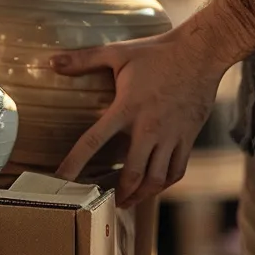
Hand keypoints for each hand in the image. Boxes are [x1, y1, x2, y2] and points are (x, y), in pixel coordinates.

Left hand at [50, 30, 231, 206]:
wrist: (202, 53)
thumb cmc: (158, 52)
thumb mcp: (118, 52)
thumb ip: (84, 59)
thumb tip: (51, 62)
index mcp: (126, 109)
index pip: (94, 141)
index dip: (75, 163)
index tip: (62, 180)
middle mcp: (149, 128)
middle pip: (132, 173)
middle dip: (117, 193)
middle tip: (102, 201)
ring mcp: (171, 136)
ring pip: (156, 178)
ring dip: (140, 195)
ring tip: (126, 202)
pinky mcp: (188, 138)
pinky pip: (176, 170)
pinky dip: (164, 184)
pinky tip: (153, 187)